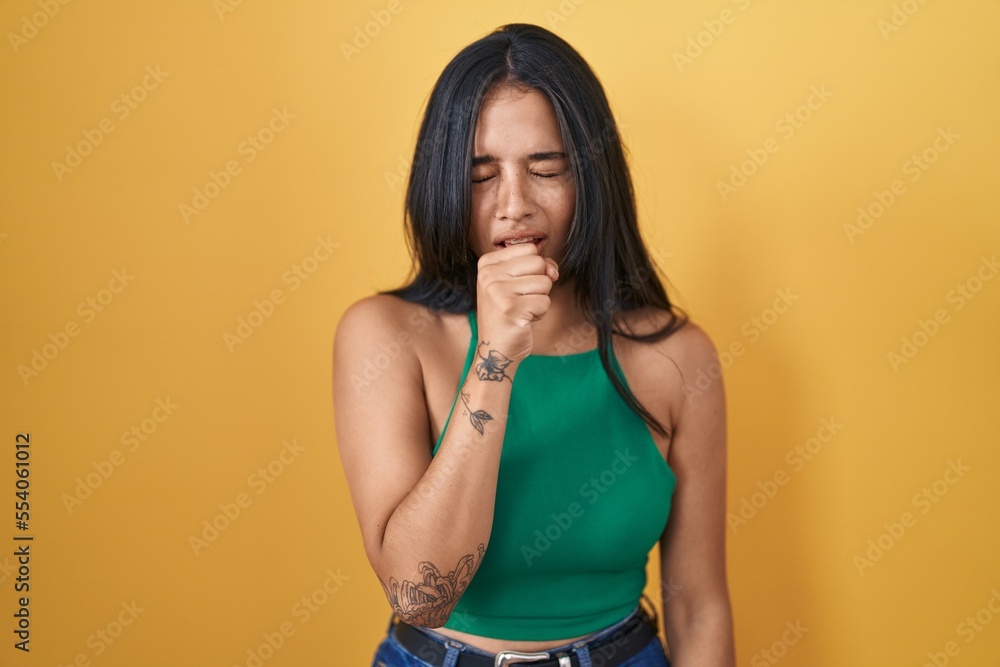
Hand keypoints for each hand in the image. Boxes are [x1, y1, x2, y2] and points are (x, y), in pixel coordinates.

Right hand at [475, 242, 558, 363]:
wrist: (496, 349)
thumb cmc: (509, 313)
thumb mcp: (517, 282)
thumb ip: (538, 267)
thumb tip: (553, 270)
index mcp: (487, 263)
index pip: (530, 249)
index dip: (534, 268)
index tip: (518, 285)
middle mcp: (489, 275)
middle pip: (539, 263)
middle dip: (539, 284)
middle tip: (521, 300)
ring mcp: (498, 291)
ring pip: (545, 282)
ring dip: (540, 300)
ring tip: (522, 310)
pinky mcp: (511, 309)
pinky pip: (545, 302)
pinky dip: (540, 313)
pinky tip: (523, 320)